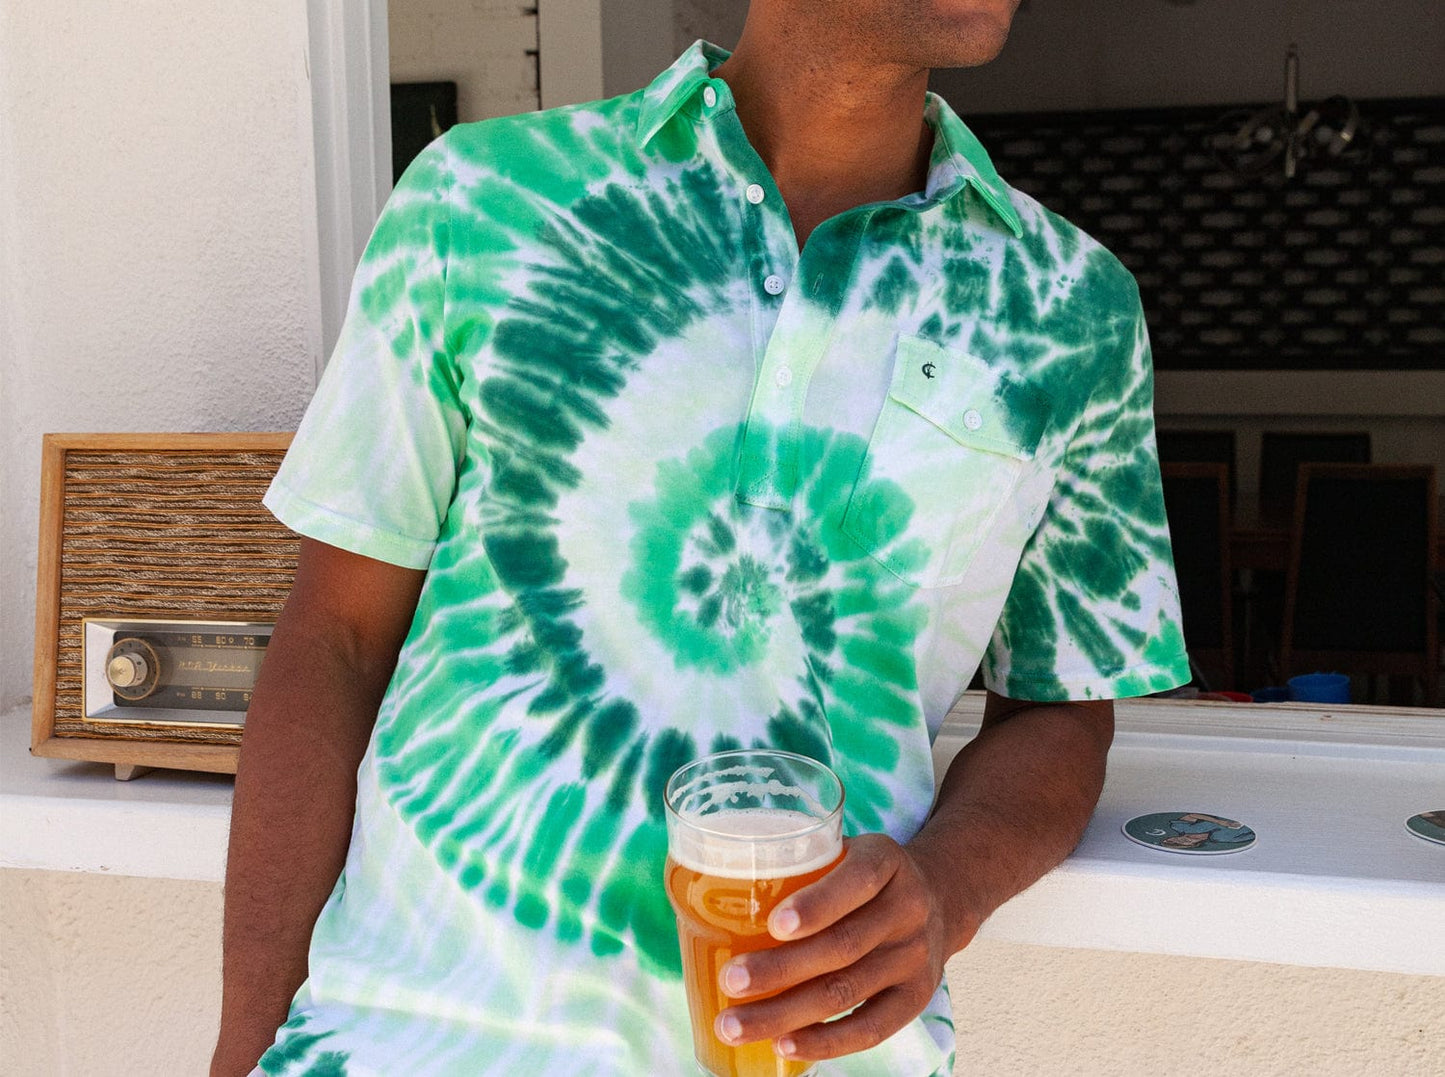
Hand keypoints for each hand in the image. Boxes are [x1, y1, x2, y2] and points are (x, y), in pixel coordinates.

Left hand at [712, 833, 965, 1062]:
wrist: (937, 899)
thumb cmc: (860, 877)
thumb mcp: (844, 850)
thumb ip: (798, 863)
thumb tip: (709, 887)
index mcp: (886, 861)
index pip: (856, 880)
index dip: (816, 905)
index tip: (773, 925)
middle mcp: (908, 907)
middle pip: (842, 946)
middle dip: (780, 969)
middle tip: (730, 981)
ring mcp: (915, 955)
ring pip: (846, 991)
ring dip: (786, 1013)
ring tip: (735, 1024)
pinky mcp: (917, 996)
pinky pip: (870, 1028)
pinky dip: (825, 1042)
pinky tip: (785, 1045)